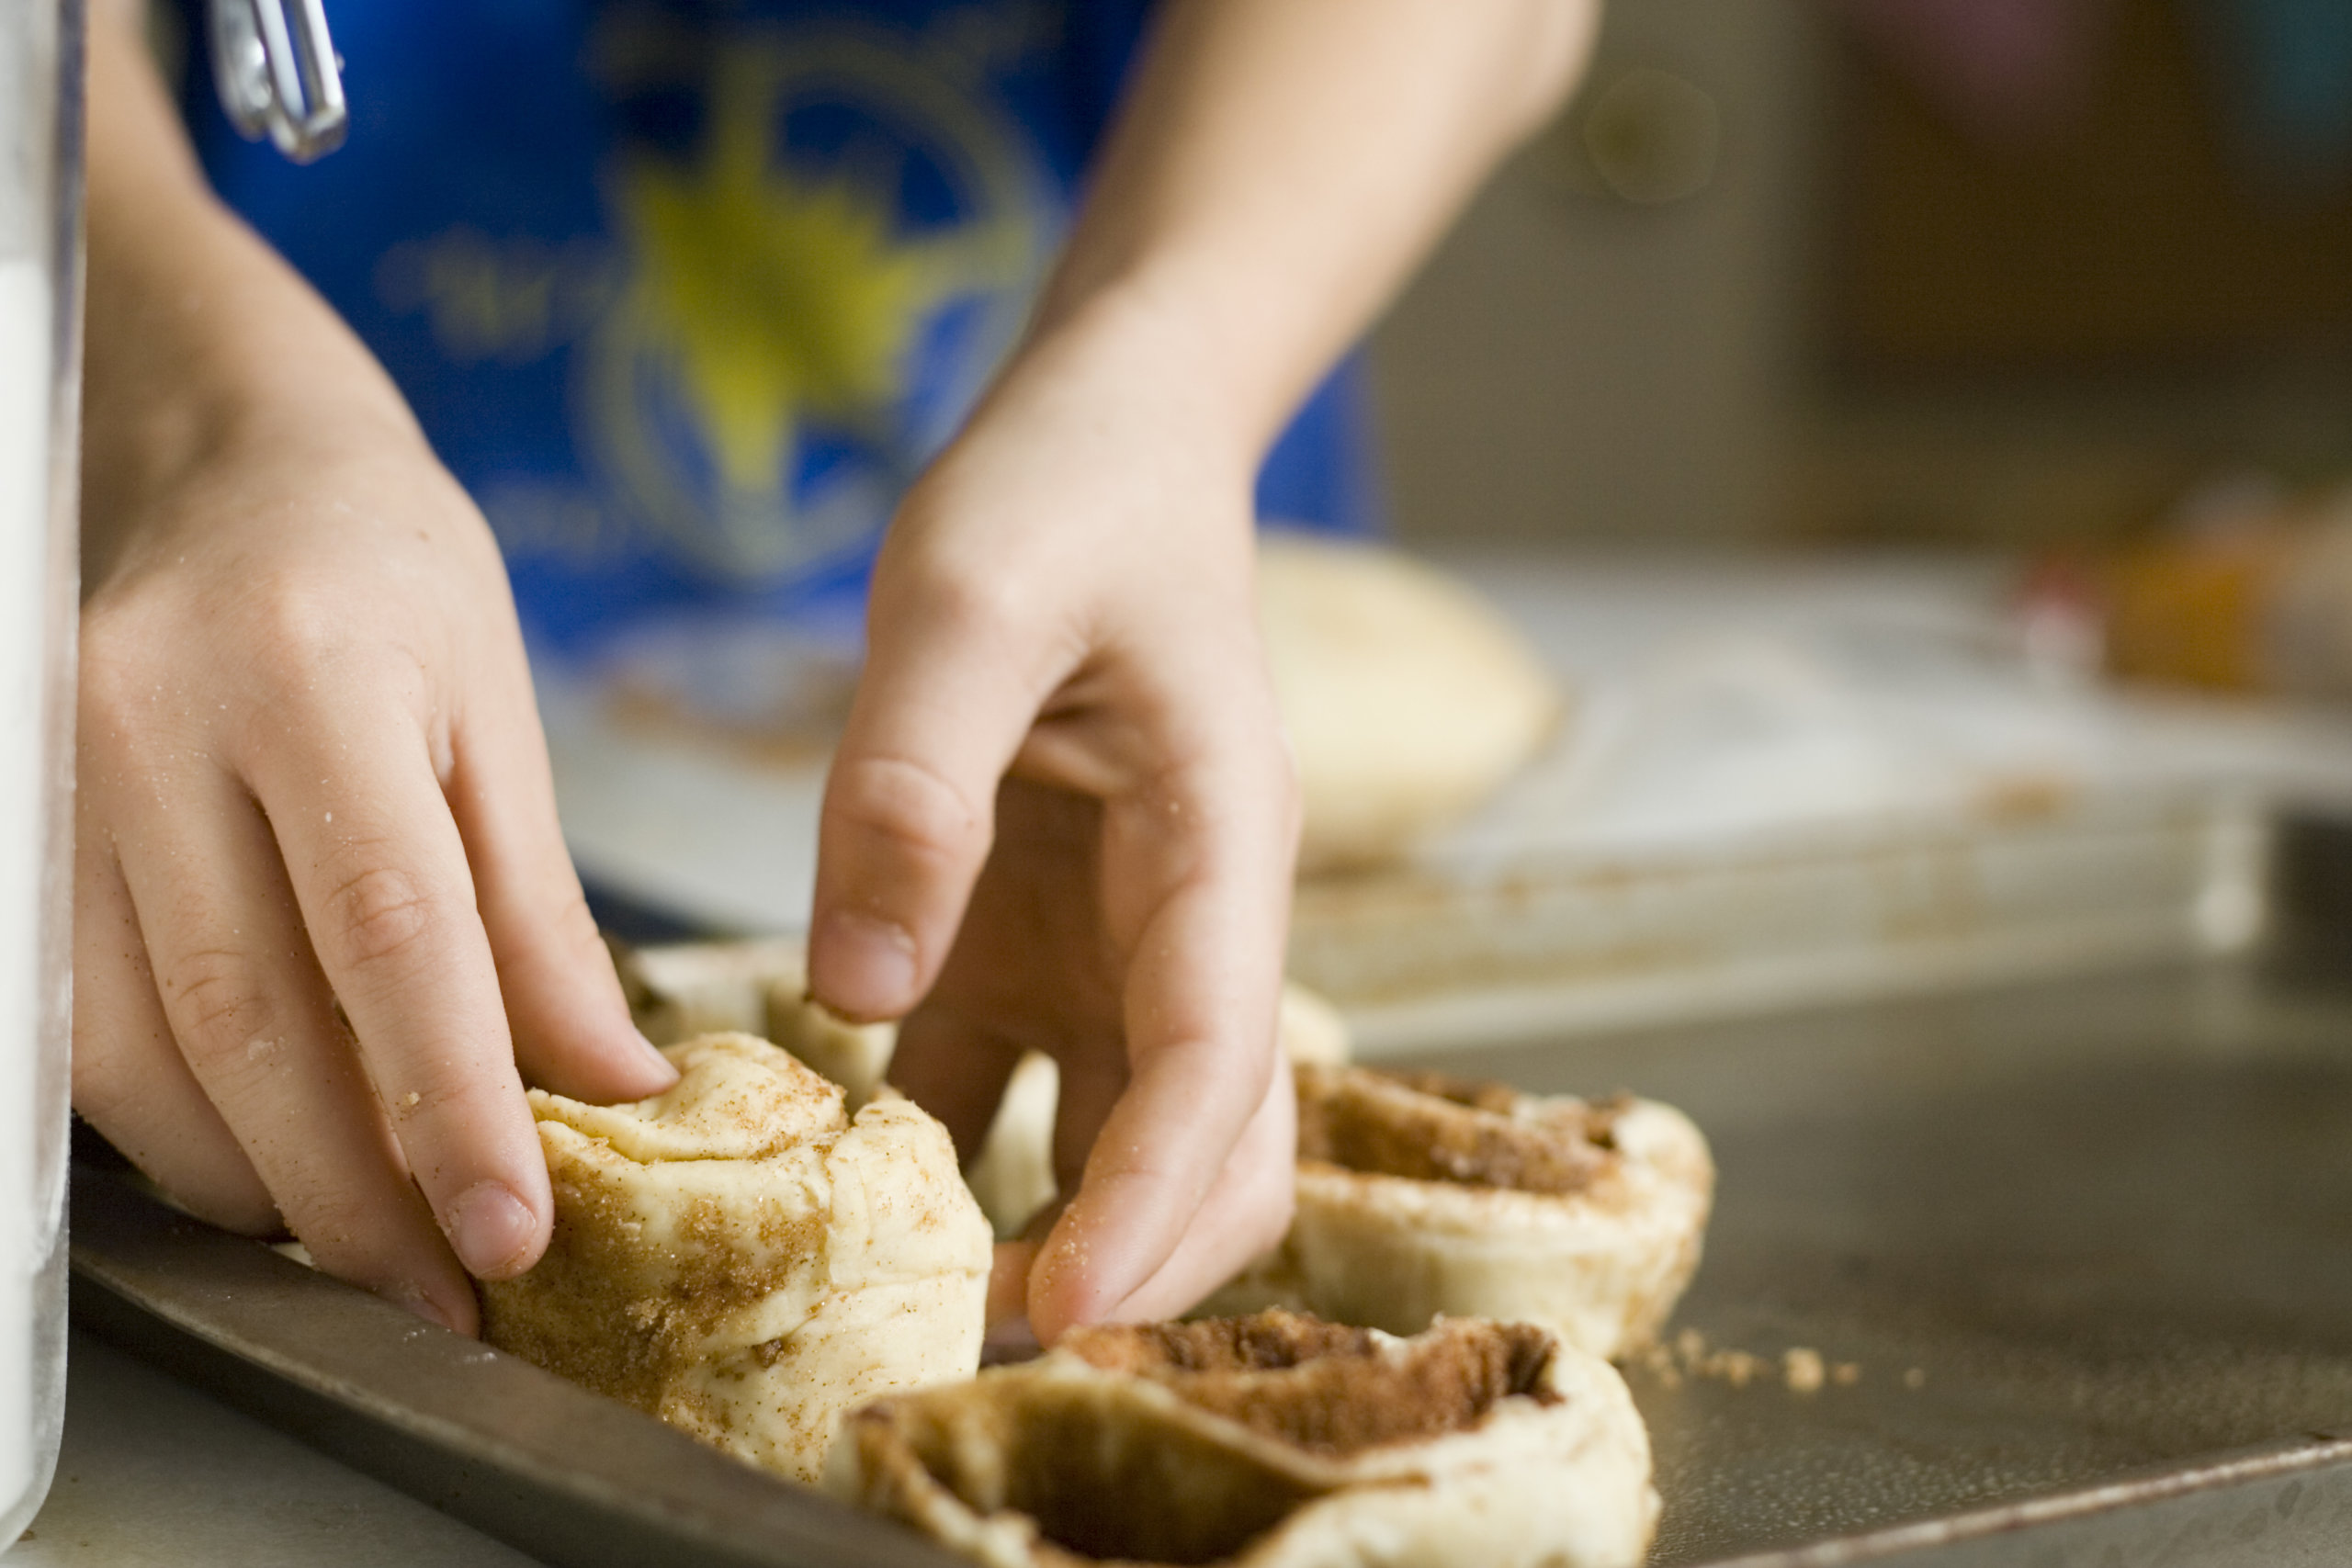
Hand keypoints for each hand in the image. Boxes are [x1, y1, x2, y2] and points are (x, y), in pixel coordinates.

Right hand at [73, 422, 675, 1333]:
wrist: (225, 464)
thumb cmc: (385, 577)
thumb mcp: (496, 715)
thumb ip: (540, 912)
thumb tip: (607, 1083)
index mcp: (311, 676)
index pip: (389, 933)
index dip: (449, 1105)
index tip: (510, 1234)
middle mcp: (149, 723)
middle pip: (248, 1017)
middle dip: (353, 1190)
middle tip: (447, 1288)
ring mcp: (47, 775)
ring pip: (134, 1050)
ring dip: (255, 1183)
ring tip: (370, 1247)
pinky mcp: (5, 825)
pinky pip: (72, 1027)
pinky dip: (170, 1128)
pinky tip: (261, 1166)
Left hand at [808, 295, 1299, 1341]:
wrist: (1114, 438)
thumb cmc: (1066, 491)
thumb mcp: (968, 595)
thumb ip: (913, 782)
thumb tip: (857, 991)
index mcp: (1220, 841)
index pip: (1218, 1059)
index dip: (1151, 1200)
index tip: (1057, 1310)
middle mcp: (1197, 917)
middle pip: (1214, 1143)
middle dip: (1130, 1260)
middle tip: (978, 1347)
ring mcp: (1124, 939)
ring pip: (1130, 1136)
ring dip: (1052, 1230)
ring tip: (914, 1306)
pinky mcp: (1046, 937)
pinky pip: (1016, 1081)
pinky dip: (955, 1154)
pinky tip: (851, 1185)